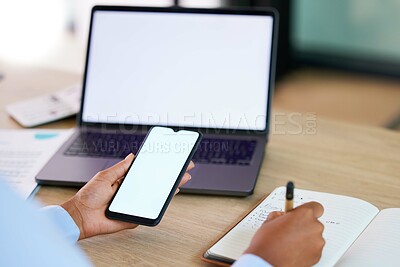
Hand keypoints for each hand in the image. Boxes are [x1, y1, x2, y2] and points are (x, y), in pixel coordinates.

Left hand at [61, 153, 193, 239]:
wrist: (81, 217)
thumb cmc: (88, 197)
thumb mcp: (105, 175)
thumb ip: (121, 167)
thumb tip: (133, 156)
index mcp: (124, 181)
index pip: (146, 172)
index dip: (158, 166)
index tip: (170, 159)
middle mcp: (131, 192)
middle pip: (155, 183)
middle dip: (170, 176)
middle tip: (184, 168)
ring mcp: (134, 204)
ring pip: (155, 196)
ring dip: (170, 188)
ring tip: (182, 179)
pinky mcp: (135, 216)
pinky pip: (149, 211)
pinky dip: (160, 205)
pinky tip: (170, 196)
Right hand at [244, 202, 324, 266]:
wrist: (267, 262)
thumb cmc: (267, 242)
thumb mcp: (269, 221)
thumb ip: (280, 215)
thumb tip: (282, 216)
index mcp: (304, 214)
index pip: (316, 207)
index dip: (307, 210)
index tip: (301, 214)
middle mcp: (314, 226)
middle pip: (314, 222)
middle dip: (304, 225)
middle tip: (291, 230)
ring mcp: (317, 242)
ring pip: (314, 236)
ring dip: (305, 237)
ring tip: (290, 243)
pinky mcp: (317, 255)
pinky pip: (314, 248)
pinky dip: (306, 249)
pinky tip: (294, 250)